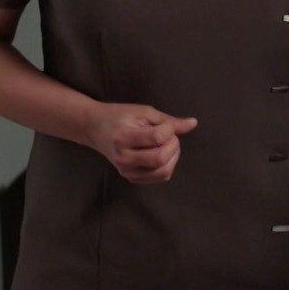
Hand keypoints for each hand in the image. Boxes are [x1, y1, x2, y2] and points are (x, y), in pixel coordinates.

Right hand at [80, 103, 197, 183]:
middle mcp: (123, 157)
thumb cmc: (119, 116)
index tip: (165, 124)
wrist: (95, 128)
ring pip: (163, 172)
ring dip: (173, 157)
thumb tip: (193, 123)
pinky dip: (167, 166)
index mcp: (123, 137)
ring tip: (166, 145)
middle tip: (169, 135)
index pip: (157, 138)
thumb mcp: (143, 112)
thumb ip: (168, 120)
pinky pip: (159, 177)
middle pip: (161, 158)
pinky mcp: (130, 177)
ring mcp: (126, 170)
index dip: (169, 129)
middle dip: (173, 145)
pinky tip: (161, 153)